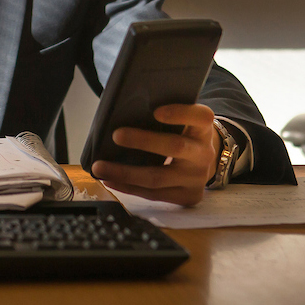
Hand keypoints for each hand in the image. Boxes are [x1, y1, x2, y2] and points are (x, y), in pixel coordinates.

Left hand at [91, 103, 219, 206]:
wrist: (204, 159)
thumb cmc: (182, 132)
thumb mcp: (182, 120)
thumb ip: (163, 113)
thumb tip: (121, 108)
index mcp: (202, 128)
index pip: (200, 117)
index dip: (179, 113)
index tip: (156, 111)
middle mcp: (203, 153)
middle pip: (175, 147)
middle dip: (143, 141)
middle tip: (116, 135)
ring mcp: (197, 178)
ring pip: (158, 178)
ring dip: (125, 173)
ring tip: (99, 166)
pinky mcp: (188, 196)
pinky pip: (154, 194)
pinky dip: (129, 188)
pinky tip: (110, 180)